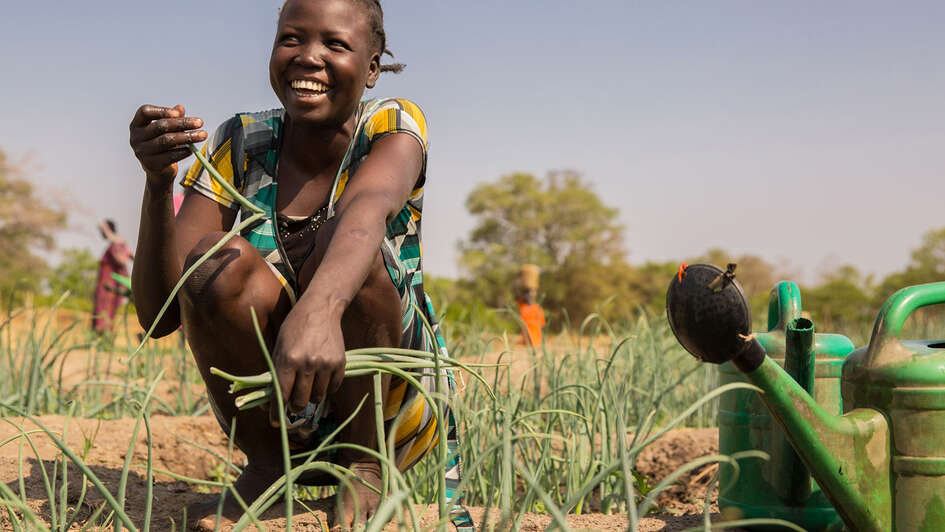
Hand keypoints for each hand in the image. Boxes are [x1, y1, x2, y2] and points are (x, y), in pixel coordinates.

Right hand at [129, 104, 206, 186]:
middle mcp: (136, 138)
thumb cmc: (163, 144)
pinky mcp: (152, 164)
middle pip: (160, 126)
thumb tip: (180, 108)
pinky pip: (170, 156)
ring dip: (187, 137)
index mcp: (137, 125)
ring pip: (167, 141)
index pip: (145, 112)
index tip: (178, 113)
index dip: (161, 110)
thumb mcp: (167, 130)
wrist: (159, 170)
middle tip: (200, 122)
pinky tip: (192, 149)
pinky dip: (183, 151)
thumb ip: (172, 118)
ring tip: (202, 135)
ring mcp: (142, 152)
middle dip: (182, 123)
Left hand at [270, 307, 345, 423]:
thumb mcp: (279, 347)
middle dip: (294, 409)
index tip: (274, 422)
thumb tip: (270, 400)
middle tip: (293, 408)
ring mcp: (326, 364)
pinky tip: (320, 380)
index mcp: (288, 360)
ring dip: (311, 399)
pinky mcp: (340, 363)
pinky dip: (326, 389)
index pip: (281, 394)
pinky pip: (332, 388)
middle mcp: (307, 364)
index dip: (276, 411)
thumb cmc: (295, 328)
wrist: (321, 309)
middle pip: (300, 401)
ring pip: (318, 397)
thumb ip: (276, 373)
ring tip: (307, 393)